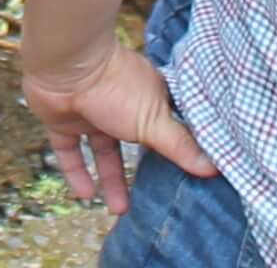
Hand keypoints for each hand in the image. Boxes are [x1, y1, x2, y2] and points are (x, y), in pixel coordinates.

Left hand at [19, 34, 217, 215]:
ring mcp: (90, 111)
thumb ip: (180, 145)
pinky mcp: (62, 121)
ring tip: (119, 210)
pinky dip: (77, 173)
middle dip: (140, 170)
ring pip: (102, 151)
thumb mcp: (154, 120)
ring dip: (111, 179)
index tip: (186, 172)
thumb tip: (214, 167)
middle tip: (149, 199)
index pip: (164, 124)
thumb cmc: (115, 86)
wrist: (64, 66)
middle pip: (133, 141)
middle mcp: (119, 103)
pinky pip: (70, 152)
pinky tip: (86, 195)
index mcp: (146, 96)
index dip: (174, 147)